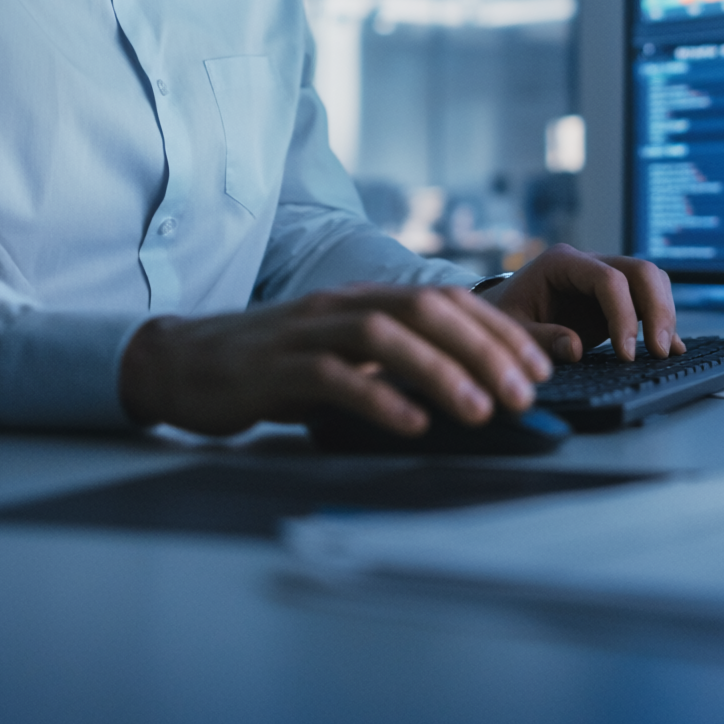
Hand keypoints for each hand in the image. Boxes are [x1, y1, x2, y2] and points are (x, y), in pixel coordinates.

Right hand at [118, 284, 551, 437]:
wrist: (183, 363)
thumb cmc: (273, 367)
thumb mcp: (343, 358)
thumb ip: (395, 366)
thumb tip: (470, 389)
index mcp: (364, 298)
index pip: (447, 300)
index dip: (498, 330)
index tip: (540, 366)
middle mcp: (341, 305)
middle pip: (427, 310)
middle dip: (485, 349)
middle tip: (526, 392)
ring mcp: (307, 333)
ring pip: (386, 336)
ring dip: (442, 371)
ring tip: (482, 410)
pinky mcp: (275, 368)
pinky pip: (334, 378)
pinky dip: (379, 399)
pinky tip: (412, 425)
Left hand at [481, 244, 682, 362]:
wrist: (501, 308)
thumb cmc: (503, 315)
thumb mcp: (511, 329)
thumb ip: (539, 338)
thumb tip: (576, 348)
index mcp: (561, 263)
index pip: (608, 279)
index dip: (624, 315)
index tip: (626, 354)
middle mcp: (589, 262)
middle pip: (641, 271)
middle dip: (658, 310)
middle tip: (659, 351)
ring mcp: (605, 276)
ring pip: (651, 280)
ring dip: (663, 314)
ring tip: (663, 353)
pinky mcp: (615, 296)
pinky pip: (648, 299)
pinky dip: (660, 321)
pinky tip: (670, 347)